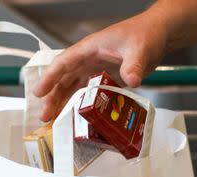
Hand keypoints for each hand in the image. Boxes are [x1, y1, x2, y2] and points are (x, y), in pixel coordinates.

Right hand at [33, 12, 167, 120]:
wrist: (158, 36)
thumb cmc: (144, 34)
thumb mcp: (139, 49)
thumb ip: (133, 64)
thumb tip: (131, 79)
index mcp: (90, 49)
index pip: (64, 63)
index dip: (50, 77)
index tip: (39, 92)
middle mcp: (88, 60)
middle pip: (64, 79)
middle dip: (52, 97)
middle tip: (44, 116)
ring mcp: (96, 71)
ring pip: (73, 88)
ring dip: (63, 103)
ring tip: (53, 121)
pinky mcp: (105, 80)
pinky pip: (88, 94)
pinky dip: (80, 106)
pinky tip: (76, 119)